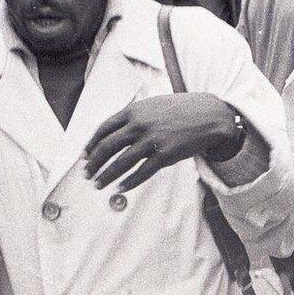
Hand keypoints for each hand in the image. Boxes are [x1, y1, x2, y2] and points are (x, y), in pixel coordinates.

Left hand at [84, 94, 238, 191]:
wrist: (208, 115)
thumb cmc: (180, 110)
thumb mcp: (152, 106)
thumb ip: (133, 117)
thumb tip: (114, 133)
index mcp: (134, 111)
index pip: (104, 129)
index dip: (91, 144)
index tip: (85, 156)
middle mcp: (140, 125)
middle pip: (108, 147)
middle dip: (94, 162)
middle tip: (87, 174)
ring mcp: (152, 141)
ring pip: (121, 162)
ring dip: (107, 176)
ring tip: (98, 185)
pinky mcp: (165, 155)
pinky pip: (142, 172)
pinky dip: (129, 182)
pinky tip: (120, 188)